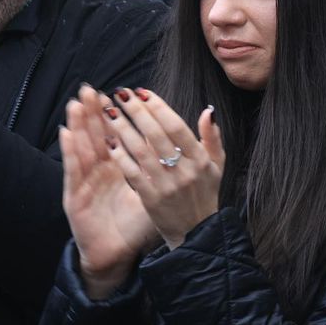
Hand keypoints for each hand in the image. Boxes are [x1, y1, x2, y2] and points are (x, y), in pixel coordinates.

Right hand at [62, 85, 157, 299]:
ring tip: (76, 103)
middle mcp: (100, 172)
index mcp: (119, 169)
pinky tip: (65, 133)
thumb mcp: (153, 194)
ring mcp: (85, 183)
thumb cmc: (134, 225)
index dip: (118, 116)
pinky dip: (68, 151)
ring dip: (78, 124)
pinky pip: (72, 171)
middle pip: (96, 137)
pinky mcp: (74, 197)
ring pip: (81, 148)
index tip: (122, 94)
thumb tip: (183, 148)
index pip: (118, 136)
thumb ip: (166, 170)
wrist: (115, 256)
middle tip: (92, 88)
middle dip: (94, 112)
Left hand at [105, 88, 223, 249]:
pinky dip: (120, 156)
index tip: (142, 92)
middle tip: (120, 94)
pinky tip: (109, 142)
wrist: (196, 233)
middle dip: (137, 111)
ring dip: (123, 129)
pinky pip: (132, 173)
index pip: (176, 126)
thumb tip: (208, 111)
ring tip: (109, 112)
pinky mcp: (151, 199)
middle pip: (156, 134)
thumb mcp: (216, 165)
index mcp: (200, 159)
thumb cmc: (204, 194)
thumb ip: (212, 137)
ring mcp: (167, 185)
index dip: (158, 107)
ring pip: (141, 151)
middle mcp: (184, 170)